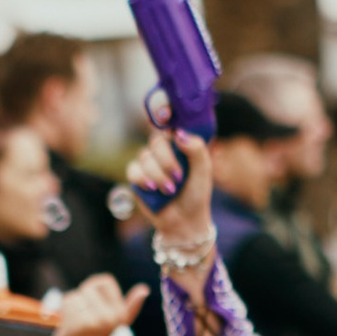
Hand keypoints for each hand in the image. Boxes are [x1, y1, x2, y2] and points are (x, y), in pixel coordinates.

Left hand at [46, 276, 147, 335]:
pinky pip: (67, 304)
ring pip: (75, 296)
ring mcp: (97, 322)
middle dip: (80, 300)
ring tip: (75, 325)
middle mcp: (113, 318)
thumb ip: (129, 307)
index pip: (104, 281)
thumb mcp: (115, 325)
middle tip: (82, 320)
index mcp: (122, 315)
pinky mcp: (80, 325)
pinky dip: (62, 314)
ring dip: (69, 308)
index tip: (92, 308)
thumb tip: (143, 289)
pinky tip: (67, 328)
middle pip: (88, 288)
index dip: (92, 291)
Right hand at [126, 128, 214, 272]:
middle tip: (178, 178)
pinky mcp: (137, 178)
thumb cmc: (196, 194)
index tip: (166, 115)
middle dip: (167, 160)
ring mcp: (148, 164)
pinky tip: (152, 188)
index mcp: (180, 145)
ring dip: (158, 175)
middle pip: (156, 141)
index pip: (170, 125)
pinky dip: (142, 178)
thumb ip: (196, 149)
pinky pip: (133, 170)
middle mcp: (163, 151)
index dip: (165, 115)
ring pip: (145, 157)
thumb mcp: (203, 171)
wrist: (184, 221)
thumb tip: (178, 134)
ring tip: (170, 191)